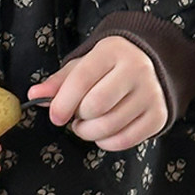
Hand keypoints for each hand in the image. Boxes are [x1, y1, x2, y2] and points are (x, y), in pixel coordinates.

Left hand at [27, 36, 167, 150]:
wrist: (151, 65)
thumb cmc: (109, 67)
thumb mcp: (83, 65)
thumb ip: (59, 81)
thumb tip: (35, 95)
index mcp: (112, 52)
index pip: (82, 79)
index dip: (63, 102)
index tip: (55, 116)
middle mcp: (136, 70)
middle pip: (96, 105)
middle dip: (78, 118)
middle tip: (75, 116)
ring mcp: (151, 94)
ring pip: (110, 125)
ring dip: (90, 133)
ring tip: (86, 125)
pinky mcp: (159, 116)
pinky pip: (126, 140)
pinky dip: (107, 143)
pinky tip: (102, 134)